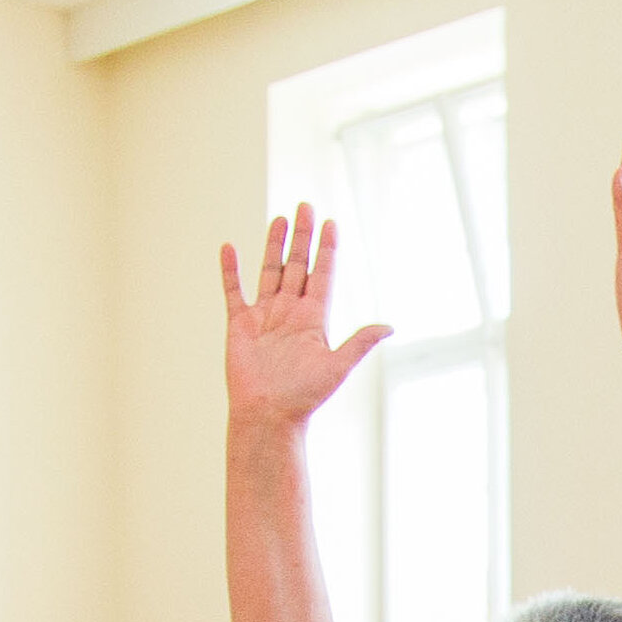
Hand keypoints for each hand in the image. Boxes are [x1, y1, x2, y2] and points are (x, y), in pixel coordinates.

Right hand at [220, 205, 392, 428]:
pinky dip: (231, 270)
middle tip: (306, 206)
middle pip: (297, 265)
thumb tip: (390, 327)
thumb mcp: (337, 366)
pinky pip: (234, 291)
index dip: (327, 249)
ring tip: (280, 218)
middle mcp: (290, 313)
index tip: (332, 223)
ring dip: (274, 245)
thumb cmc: (304, 396)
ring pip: (270, 271)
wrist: (268, 414)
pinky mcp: (239, 324)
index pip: (322, 274)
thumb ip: (360, 343)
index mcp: (314, 319)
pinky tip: (230, 248)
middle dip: (302, 237)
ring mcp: (264, 316)